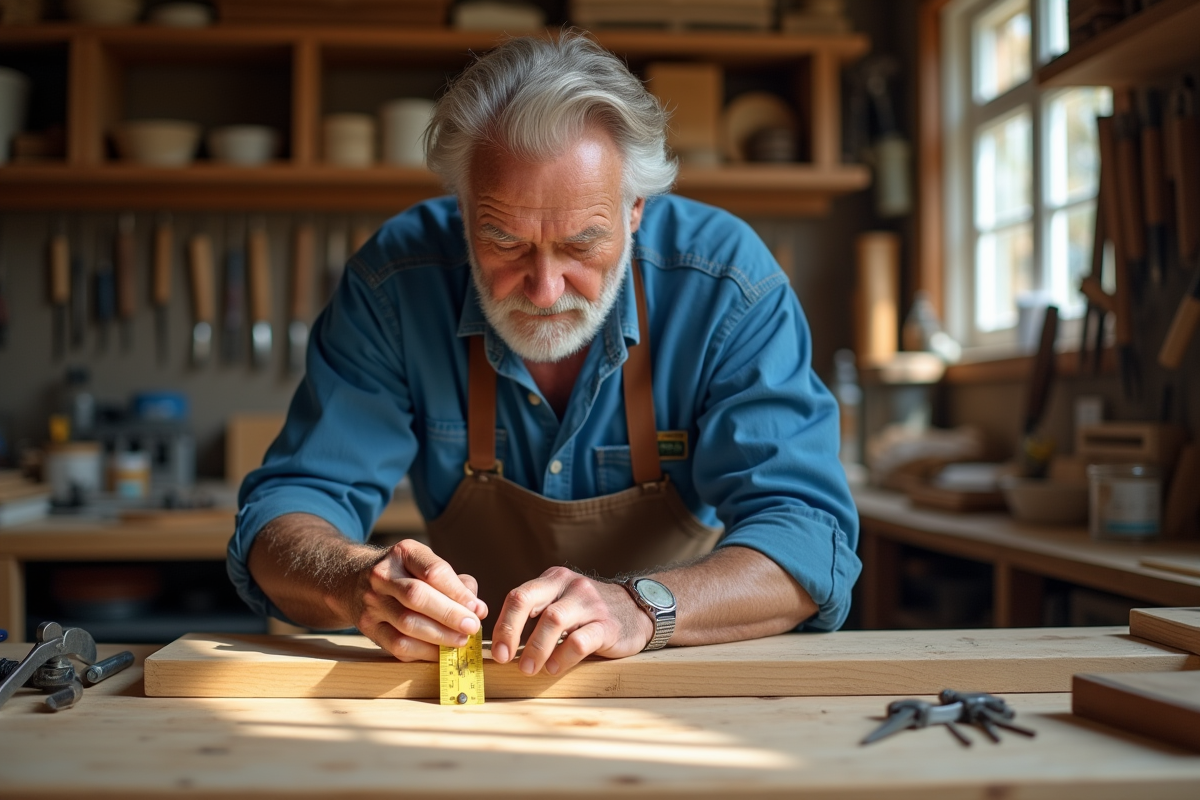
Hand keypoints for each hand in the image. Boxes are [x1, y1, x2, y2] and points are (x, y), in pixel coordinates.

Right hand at [352, 539, 487, 661]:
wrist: (354, 581)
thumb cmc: (404, 574)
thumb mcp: (426, 565)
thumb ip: (455, 584)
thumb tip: (478, 609)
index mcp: (403, 553)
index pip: (433, 571)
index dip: (458, 592)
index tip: (477, 608)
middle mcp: (382, 575)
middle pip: (417, 596)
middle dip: (449, 615)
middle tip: (472, 627)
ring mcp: (371, 602)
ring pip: (407, 623)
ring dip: (439, 636)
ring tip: (461, 641)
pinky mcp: (367, 627)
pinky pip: (397, 645)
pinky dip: (423, 652)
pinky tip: (441, 653)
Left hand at [489, 567, 654, 675]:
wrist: (638, 610)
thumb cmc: (590, 613)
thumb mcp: (563, 601)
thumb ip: (536, 613)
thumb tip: (502, 643)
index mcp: (554, 579)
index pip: (519, 596)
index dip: (502, 624)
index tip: (497, 651)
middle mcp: (570, 585)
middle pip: (529, 601)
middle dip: (510, 631)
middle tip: (505, 659)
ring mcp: (590, 603)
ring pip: (553, 621)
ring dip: (536, 648)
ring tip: (529, 668)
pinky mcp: (607, 625)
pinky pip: (579, 641)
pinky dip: (563, 657)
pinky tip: (555, 668)